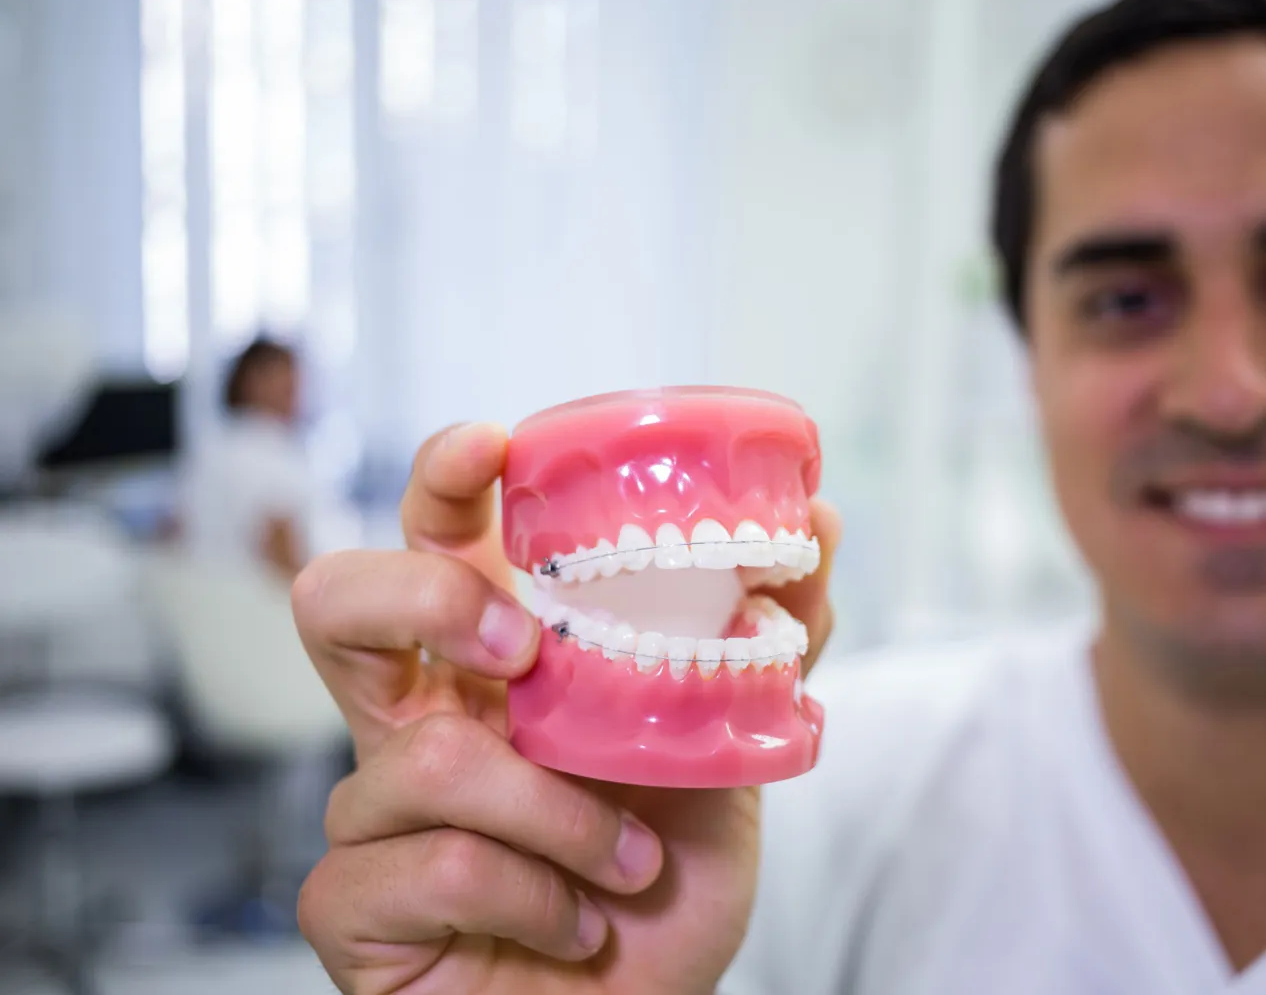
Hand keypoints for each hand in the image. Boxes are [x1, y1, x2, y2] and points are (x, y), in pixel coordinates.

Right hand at [294, 422, 838, 994]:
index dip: (442, 479)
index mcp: (490, 665)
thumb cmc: (661, 873)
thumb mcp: (729, 746)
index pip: (433, 540)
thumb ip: (766, 641)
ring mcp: (374, 811)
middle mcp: (417, 720)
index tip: (494, 450)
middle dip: (427, 599)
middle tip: (523, 648)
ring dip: (562, 817)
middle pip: (337, 601)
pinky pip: (437, 865)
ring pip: (432, 758)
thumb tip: (820, 527)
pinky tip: (572, 924)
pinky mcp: (353, 903)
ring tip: (625, 863)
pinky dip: (537, 897)